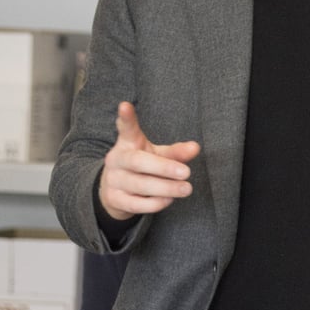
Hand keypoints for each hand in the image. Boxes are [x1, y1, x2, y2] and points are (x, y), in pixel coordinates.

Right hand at [99, 101, 200, 219]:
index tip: (125, 105)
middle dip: (163, 167)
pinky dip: (155, 203)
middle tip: (186, 172)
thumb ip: (175, 152)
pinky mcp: (114, 200)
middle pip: (137, 161)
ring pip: (139, 185)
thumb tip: (195, 148)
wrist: (115, 191)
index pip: (126, 129)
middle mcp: (117, 160)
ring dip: (165, 188)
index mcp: (127, 143)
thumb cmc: (142, 168)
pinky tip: (170, 199)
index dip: (126, 118)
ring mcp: (113, 180)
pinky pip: (136, 204)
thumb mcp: (157, 155)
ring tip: (186, 189)